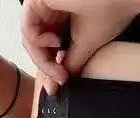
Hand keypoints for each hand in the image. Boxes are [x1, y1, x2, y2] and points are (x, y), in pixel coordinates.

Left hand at [22, 0, 139, 93]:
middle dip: (45, 67)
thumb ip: (71, 63)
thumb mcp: (87, 45)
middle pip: (36, 44)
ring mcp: (43, 3)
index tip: (57, 87)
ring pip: (29, 38)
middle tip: (57, 81)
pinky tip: (54, 46)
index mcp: (62, 18)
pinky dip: (37, 42)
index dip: (49, 69)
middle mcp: (51, 10)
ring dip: (42, 59)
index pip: (47, 47)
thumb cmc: (112, 9)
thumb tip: (60, 82)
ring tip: (58, 67)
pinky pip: (27, 26)